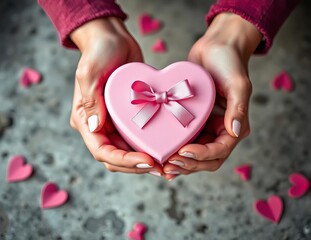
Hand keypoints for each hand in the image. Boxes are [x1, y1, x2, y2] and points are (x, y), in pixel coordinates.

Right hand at [70, 18, 161, 174]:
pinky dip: (151, 145)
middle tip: (162, 167)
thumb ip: (92, 102)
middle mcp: (100, 126)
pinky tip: (167, 147)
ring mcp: (115, 123)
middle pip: (117, 157)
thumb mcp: (91, 73)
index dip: (124, 161)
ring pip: (130, 151)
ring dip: (147, 159)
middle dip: (138, 165)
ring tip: (168, 163)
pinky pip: (140, 137)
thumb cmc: (99, 51)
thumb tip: (96, 129)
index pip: (102, 151)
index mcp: (86, 119)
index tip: (147, 160)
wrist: (113, 38)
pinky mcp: (130, 116)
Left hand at [163, 13, 261, 179]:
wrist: (216, 47)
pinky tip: (159, 155)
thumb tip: (234, 131)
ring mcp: (205, 126)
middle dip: (188, 164)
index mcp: (234, 126)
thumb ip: (238, 108)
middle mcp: (220, 130)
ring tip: (162, 165)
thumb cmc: (229, 62)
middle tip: (169, 164)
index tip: (183, 151)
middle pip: (206, 159)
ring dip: (179, 162)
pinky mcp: (191, 120)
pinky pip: (182, 140)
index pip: (220, 150)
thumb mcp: (238, 83)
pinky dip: (173, 150)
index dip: (202, 155)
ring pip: (193, 154)